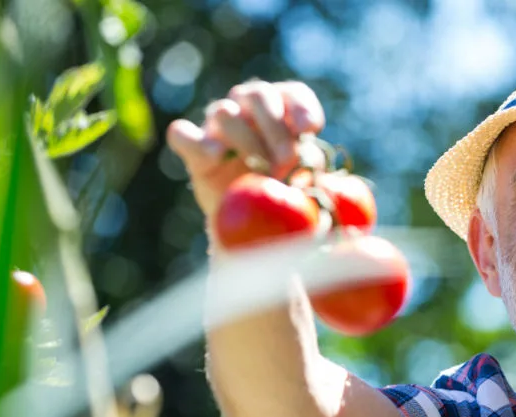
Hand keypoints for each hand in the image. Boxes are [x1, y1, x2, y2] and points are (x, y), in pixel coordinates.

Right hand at [166, 80, 326, 218]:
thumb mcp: (307, 187)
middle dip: (276, 128)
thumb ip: (315, 178)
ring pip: (225, 112)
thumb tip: (333, 191)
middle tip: (288, 160)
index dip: (301, 108)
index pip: (292, 94)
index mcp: (282, 111)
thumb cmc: (283, 198)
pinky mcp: (194, 148)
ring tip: (260, 173)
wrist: (248, 224)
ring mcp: (218, 125)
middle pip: (258, 95)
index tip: (310, 130)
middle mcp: (248, 109)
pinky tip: (213, 156)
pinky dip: (196, 141)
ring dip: (246, 141)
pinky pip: (182, 133)